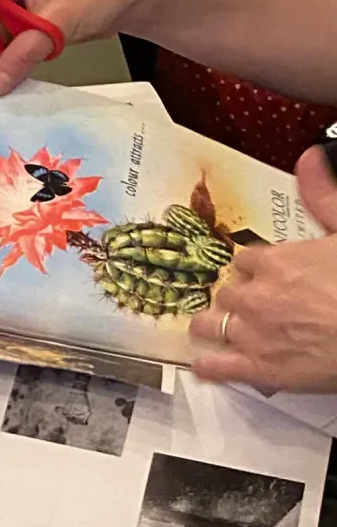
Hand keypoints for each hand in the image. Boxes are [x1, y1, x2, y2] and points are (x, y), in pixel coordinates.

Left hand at [187, 145, 336, 391]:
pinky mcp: (256, 370)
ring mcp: (250, 335)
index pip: (242, 259)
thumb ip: (322, 196)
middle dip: (233, 295)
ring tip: (214, 328)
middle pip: (225, 291)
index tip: (259, 271)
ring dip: (210, 325)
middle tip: (246, 302)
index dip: (251, 267)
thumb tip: (308, 156)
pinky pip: (216, 368)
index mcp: (276, 261)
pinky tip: (204, 366)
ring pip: (209, 326)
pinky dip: (208, 367)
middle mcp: (254, 296)